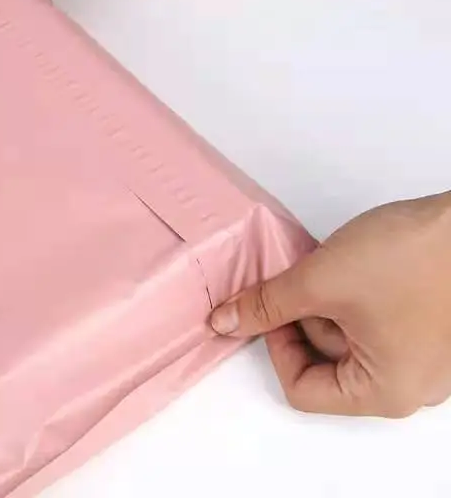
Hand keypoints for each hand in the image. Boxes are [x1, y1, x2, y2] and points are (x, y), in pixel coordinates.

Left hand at [210, 191, 450, 416]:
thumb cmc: (409, 258)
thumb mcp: (320, 282)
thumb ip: (267, 305)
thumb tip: (224, 323)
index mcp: (385, 392)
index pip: (303, 391)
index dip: (276, 346)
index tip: (273, 307)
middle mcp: (408, 386)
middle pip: (325, 364)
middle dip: (305, 318)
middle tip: (305, 278)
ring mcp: (421, 357)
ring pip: (346, 340)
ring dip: (327, 303)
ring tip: (335, 265)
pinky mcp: (426, 328)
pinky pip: (371, 324)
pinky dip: (351, 298)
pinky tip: (354, 266)